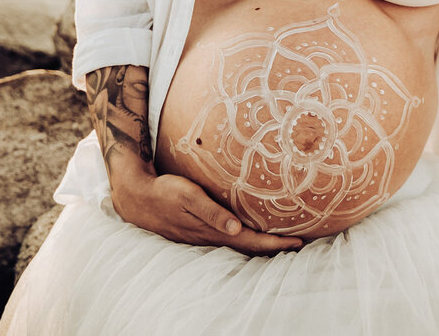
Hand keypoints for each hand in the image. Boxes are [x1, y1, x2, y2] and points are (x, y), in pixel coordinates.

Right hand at [112, 168, 303, 254]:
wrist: (137, 197)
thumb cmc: (164, 191)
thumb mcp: (187, 196)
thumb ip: (212, 212)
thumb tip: (237, 228)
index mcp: (212, 230)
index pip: (251, 241)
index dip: (275, 243)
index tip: (298, 242)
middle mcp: (211, 236)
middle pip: (250, 246)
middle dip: (275, 246)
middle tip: (301, 243)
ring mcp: (204, 235)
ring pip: (240, 243)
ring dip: (262, 244)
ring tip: (285, 239)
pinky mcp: (199, 229)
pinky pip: (229, 237)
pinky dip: (247, 237)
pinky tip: (253, 231)